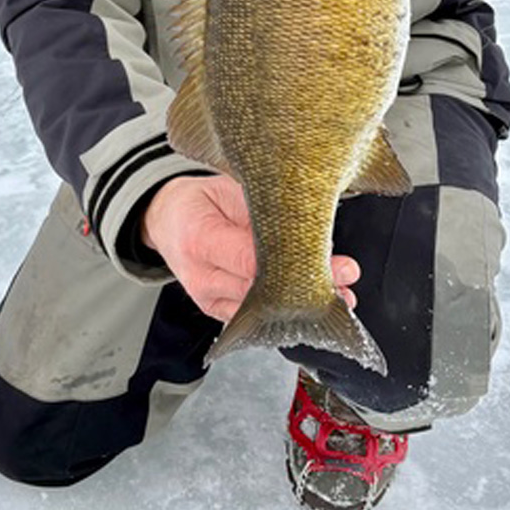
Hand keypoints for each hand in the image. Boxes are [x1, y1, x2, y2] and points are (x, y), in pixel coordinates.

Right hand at [142, 174, 359, 321]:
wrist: (165, 220)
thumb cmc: (197, 200)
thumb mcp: (225, 188)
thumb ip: (259, 207)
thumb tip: (304, 217)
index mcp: (199, 237)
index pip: (250, 258)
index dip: (293, 263)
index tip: (328, 262)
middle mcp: (201, 276)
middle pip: (261, 289)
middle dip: (307, 286)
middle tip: (345, 278)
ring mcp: (207, 299)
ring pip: (260, 311)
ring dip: (302, 305)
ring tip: (340, 296)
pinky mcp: (215, 311)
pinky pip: (253, 320)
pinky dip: (283, 314)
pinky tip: (311, 308)